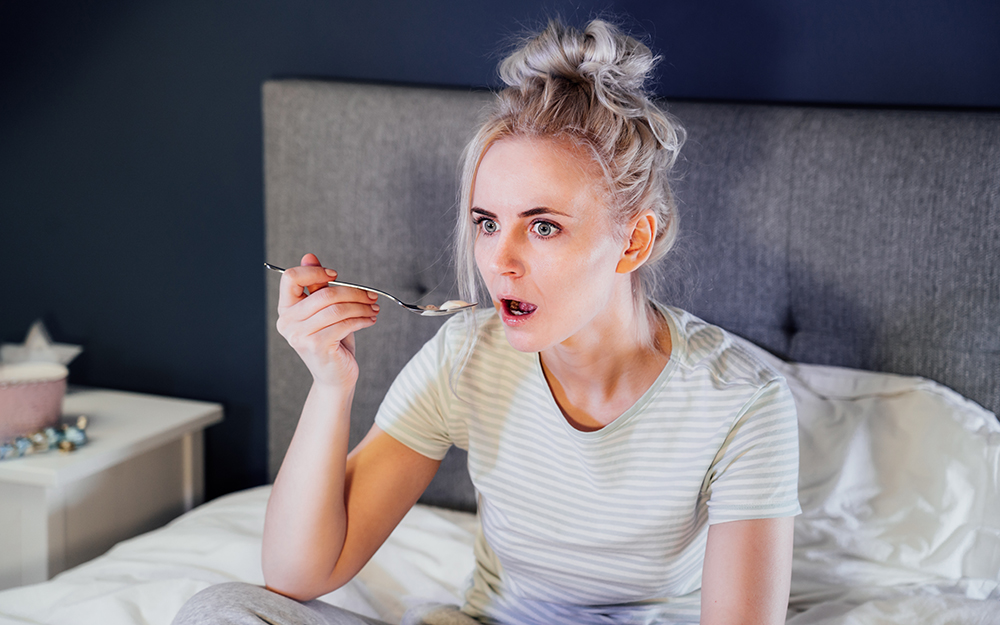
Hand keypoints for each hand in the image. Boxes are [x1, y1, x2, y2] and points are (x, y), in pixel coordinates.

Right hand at [275, 253, 379, 388]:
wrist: (334, 378)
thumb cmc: (331, 343)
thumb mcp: (324, 312)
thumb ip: (316, 287)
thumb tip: (310, 256)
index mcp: (286, 309)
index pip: (290, 278)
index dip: (314, 272)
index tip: (335, 275)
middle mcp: (287, 322)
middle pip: (323, 293)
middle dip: (353, 292)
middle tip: (371, 296)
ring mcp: (300, 335)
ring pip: (337, 308)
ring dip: (361, 306)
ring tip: (373, 309)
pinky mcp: (316, 346)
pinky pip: (344, 323)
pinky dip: (362, 319)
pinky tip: (370, 320)